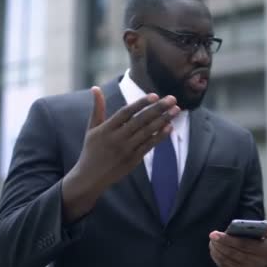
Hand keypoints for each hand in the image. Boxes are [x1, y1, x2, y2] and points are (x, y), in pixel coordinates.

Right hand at [62, 86, 178, 221]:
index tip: (155, 95)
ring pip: (147, 133)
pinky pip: (149, 146)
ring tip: (176, 110)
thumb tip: (95, 88)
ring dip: (163, 120)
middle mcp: (117, 138)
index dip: (140, 103)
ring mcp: (126, 150)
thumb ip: (97, 108)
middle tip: (172, 99)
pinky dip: (160, 137)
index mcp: (106, 129)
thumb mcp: (92, 128)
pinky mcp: (133, 160)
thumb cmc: (92, 150)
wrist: (90, 178)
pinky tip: (169, 127)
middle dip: (158, 109)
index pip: (126, 112)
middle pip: (140, 121)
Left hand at [209, 225, 266, 266]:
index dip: (228, 239)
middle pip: (232, 253)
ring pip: (227, 260)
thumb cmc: (264, 247)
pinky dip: (217, 259)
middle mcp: (254, 262)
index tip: (216, 233)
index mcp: (262, 251)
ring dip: (216, 251)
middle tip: (212, 236)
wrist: (266, 266)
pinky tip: (214, 251)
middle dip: (219, 244)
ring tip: (212, 242)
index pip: (242, 244)